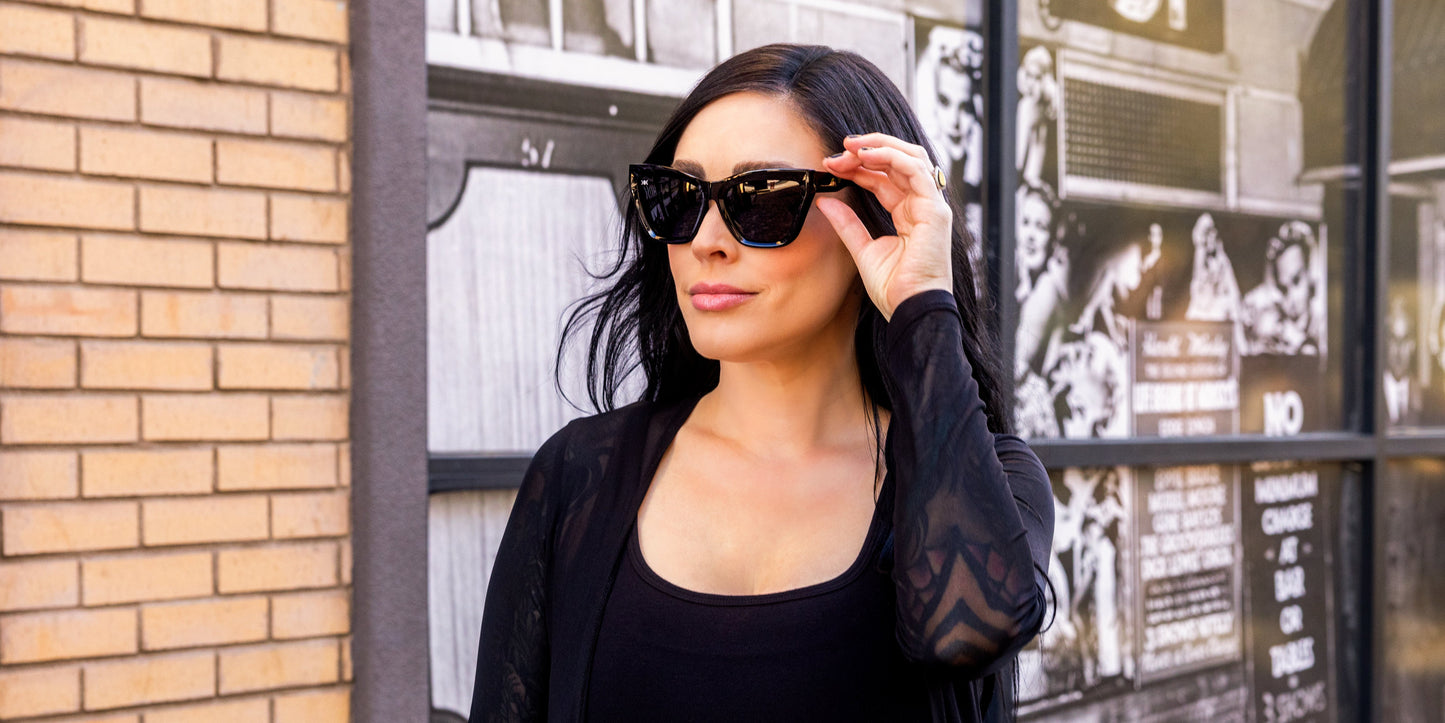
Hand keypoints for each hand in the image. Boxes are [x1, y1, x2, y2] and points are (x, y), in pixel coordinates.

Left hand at [816, 133, 953, 320]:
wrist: (909, 308)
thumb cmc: (894, 288)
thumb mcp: (863, 249)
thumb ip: (847, 224)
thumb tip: (825, 201)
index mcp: (908, 215)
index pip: (884, 179)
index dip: (858, 167)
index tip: (831, 164)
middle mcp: (922, 206)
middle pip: (898, 163)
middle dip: (868, 151)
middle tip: (839, 150)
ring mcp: (932, 206)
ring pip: (910, 158)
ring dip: (878, 147)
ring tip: (850, 147)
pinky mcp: (935, 210)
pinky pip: (916, 171)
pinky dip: (891, 157)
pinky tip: (866, 156)